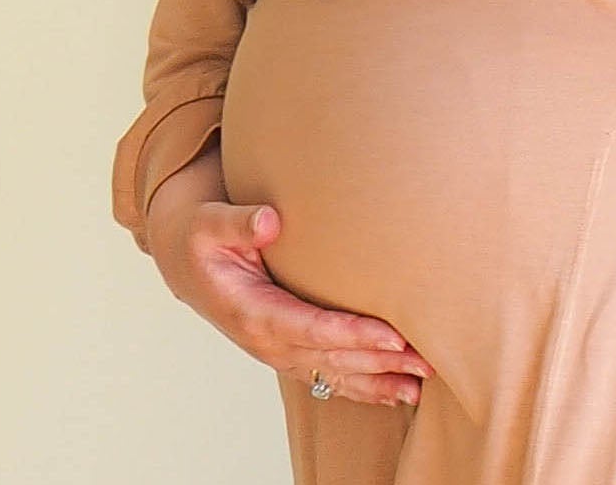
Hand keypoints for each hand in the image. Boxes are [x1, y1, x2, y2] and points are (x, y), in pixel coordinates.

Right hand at [149, 179, 432, 408]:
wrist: (189, 265)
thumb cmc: (204, 241)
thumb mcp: (210, 225)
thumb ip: (238, 223)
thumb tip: (269, 222)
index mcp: (253, 312)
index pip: (312, 328)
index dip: (353, 335)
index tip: (392, 337)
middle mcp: (269, 342)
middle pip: (333, 358)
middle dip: (380, 362)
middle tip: (426, 360)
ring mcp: (281, 353)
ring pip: (336, 375)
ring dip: (380, 381)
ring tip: (421, 381)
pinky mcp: (291, 353)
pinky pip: (331, 378)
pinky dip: (366, 389)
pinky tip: (398, 394)